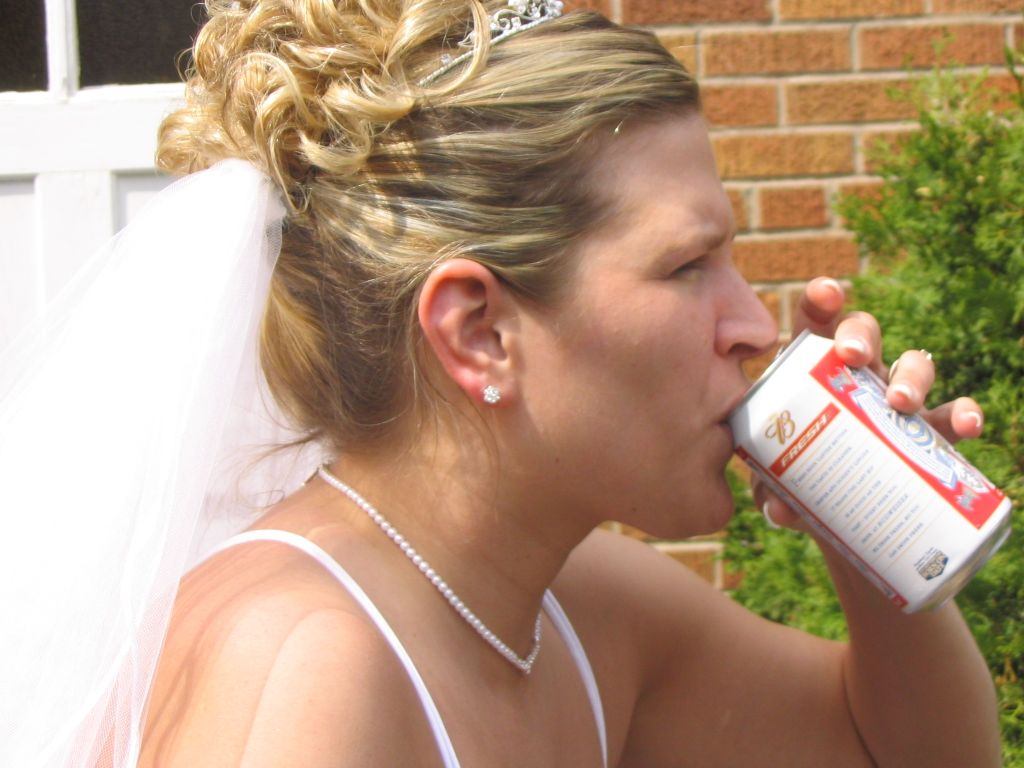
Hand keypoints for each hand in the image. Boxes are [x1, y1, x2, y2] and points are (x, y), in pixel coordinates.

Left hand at [753, 276, 984, 529]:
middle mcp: (858, 377)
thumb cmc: (799, 486)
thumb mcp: (778, 486)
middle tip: (851, 356)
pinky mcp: (929, 437)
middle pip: (865, 334)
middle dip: (860, 335)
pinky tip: (967, 425)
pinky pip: (953, 416)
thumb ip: (771, 491)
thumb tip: (778, 508)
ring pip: (914, 366)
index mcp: (813, 373)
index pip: (816, 324)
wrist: (841, 524)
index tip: (826, 292)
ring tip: (901, 402)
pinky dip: (963, 415)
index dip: (821, 301)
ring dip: (911, 376)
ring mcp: (896, 403)